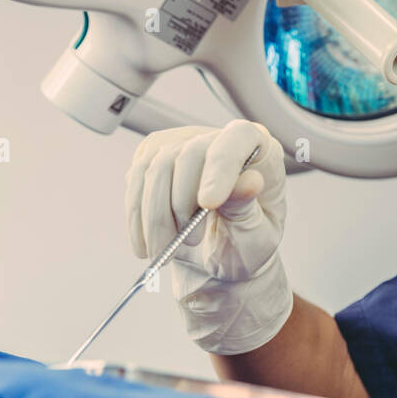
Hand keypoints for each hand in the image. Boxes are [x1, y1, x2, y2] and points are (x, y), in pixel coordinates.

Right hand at [125, 120, 292, 354]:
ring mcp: (185, 145)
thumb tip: (250, 181)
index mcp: (260, 151)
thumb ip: (248, 208)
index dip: (221, 167)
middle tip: (189, 242)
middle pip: (189, 153)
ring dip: (155, 215)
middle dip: (181, 204)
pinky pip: (136, 178)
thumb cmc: (245, 244)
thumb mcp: (255, 236)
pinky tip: (146, 243)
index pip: (238, 138)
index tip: (209, 203)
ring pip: (156, 166)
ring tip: (166, 250)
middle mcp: (221, 140)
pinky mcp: (156, 158)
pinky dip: (137, 216)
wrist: (219, 258)